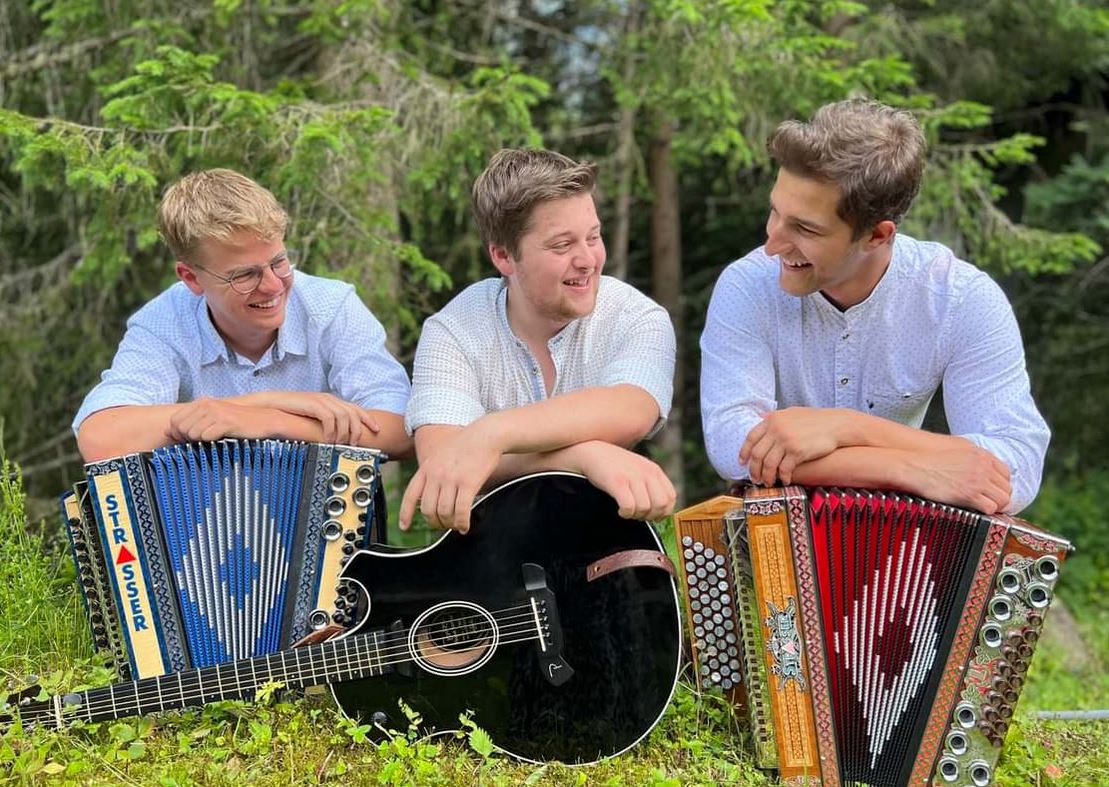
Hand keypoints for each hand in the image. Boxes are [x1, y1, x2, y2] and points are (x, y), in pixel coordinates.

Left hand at [167, 398, 270, 442]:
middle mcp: (206, 404)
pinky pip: (206, 437)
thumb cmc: (238, 423)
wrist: (263, 421)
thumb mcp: (213, 418)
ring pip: (192, 434)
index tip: (189, 439)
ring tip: (216, 438)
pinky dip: (212, 441)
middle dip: (188, 438)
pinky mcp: (225, 422)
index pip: (174, 420)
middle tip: (205, 439)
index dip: (178, 433)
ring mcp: (216, 412)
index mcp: (201, 402)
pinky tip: (222, 438)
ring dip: (202, 441)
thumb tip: (167, 432)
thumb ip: (191, 422)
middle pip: (181, 428)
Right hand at [248, 391, 379, 444]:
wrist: (270, 404)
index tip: (377, 430)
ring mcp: (321, 400)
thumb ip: (326, 424)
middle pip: (353, 413)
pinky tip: (328, 439)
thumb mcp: (313, 418)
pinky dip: (331, 430)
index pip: (356, 409)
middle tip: (354, 445)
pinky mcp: (312, 404)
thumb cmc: (290, 413)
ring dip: (344, 433)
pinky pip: (329, 418)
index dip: (368, 419)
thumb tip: (338, 437)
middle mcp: (329, 399)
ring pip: (344, 416)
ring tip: (340, 444)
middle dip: (357, 430)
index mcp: (331, 402)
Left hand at [399, 424, 504, 533]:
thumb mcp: (441, 454)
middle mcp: (436, 474)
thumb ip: (434, 471)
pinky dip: (462, 523)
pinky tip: (465, 526)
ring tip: (457, 525)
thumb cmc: (468, 444)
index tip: (403, 527)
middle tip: (444, 525)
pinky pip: (461, 511)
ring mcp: (451, 479)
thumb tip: (434, 494)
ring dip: (450, 524)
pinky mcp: (468, 483)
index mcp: (427, 467)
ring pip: (444, 513)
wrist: (487, 434)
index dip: (405, 514)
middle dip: (435, 522)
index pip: (411, 495)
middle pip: (427, 509)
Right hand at [570, 441, 675, 521]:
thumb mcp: (638, 469)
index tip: (652, 516)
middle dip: (650, 516)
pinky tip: (620, 510)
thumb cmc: (613, 465)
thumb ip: (650, 483)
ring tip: (627, 511)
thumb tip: (660, 509)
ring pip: (645, 508)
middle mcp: (646, 472)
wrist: (590, 452)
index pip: (671, 497)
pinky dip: (626, 513)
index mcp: (654, 470)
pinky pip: (629, 507)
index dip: (663, 511)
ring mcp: (632, 477)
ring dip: (636, 515)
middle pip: (661, 505)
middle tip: (638, 515)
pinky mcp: (617, 482)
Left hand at [740, 407, 846, 484]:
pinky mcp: (797, 451)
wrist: (836, 424)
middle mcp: (776, 429)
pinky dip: (782, 477)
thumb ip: (776, 418)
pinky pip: (783, 469)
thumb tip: (762, 419)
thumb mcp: (791, 413)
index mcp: (772, 420)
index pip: (751, 438)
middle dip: (754, 469)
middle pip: (757, 454)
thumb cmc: (815, 420)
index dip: (744, 452)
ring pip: (768, 464)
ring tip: (768, 482)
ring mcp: (786, 440)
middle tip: (755, 478)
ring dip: (766, 476)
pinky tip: (785, 480)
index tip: (742, 462)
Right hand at [902, 443, 1011, 514]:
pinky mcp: (970, 495)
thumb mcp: (958, 451)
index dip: (1001, 484)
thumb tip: (983, 468)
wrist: (916, 468)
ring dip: (995, 505)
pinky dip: (987, 511)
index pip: (1006, 473)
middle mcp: (984, 467)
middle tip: (991, 502)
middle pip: (1006, 488)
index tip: (996, 490)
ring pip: (1002, 499)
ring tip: (985, 507)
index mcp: (982, 456)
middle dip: (1000, 496)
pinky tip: (978, 510)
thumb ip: (975, 458)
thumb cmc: (931, 460)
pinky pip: (990, 508)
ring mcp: (978, 481)